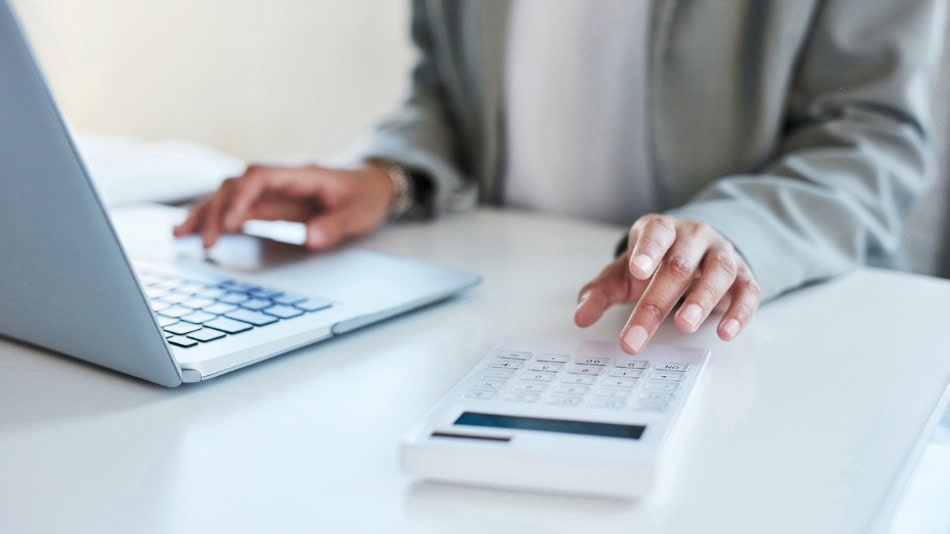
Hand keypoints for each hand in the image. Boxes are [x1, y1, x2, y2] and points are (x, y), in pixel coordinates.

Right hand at [173, 162, 395, 249]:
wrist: (374, 183)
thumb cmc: (366, 195)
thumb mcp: (359, 214)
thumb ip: (335, 226)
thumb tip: (311, 238)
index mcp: (301, 174)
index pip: (260, 177)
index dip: (242, 196)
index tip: (231, 222)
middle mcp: (280, 177)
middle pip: (236, 185)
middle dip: (216, 210)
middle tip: (205, 241)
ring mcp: (273, 189)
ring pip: (229, 194)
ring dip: (205, 211)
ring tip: (180, 233)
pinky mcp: (270, 203)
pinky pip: (236, 207)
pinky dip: (216, 218)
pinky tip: (196, 231)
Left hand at [574, 214, 760, 353]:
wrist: (696, 252)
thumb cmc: (655, 264)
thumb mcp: (624, 275)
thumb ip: (601, 293)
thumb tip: (580, 317)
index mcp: (662, 230)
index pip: (655, 234)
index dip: (647, 251)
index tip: (636, 272)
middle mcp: (694, 237)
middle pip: (679, 265)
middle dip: (657, 301)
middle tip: (637, 335)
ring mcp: (722, 255)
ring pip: (718, 272)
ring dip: (701, 300)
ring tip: (684, 325)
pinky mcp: (744, 276)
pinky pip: (748, 291)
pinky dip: (739, 312)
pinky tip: (725, 332)